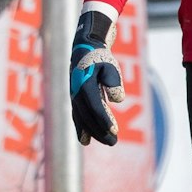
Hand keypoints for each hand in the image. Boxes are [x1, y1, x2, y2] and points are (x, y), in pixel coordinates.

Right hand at [69, 10, 124, 145]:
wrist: (84, 49)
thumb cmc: (100, 57)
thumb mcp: (110, 65)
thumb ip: (114, 81)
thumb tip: (118, 99)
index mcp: (84, 84)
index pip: (95, 107)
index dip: (104, 120)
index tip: (115, 131)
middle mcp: (76, 92)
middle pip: (88, 117)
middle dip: (100, 131)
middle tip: (113, 142)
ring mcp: (73, 97)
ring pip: (82, 119)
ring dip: (93, 132)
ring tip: (107, 142)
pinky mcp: (75, 99)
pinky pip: (77, 116)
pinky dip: (81, 128)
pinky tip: (86, 141)